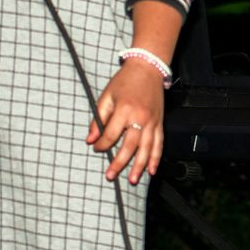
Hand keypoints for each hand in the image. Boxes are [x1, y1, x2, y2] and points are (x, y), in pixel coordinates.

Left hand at [85, 57, 164, 183]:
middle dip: (119, 163)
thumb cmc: (126, 81)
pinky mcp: (160, 123)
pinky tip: (152, 169)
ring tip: (133, 180)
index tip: (96, 148)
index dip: (101, 145)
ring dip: (140, 166)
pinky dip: (156, 158)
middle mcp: (140, 118)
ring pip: (146, 149)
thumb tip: (90, 139)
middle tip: (110, 176)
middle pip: (129, 146)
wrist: (148, 69)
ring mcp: (152, 122)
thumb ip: (98, 119)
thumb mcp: (106, 97)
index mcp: (124, 111)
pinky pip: (159, 144)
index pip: (110, 135)